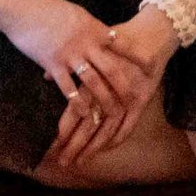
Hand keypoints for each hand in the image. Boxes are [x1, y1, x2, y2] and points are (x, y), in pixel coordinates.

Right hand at [0, 0, 149, 167]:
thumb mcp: (76, 13)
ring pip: (93, 82)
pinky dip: (77, 102)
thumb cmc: (47, 9)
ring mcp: (70, 55)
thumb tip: (104, 33)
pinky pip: (68, 88)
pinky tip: (84, 113)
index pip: (120, 43)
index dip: (136, 55)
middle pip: (111, 67)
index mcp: (92, 28)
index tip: (150, 64)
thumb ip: (91, 27)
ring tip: (113, 113)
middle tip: (135, 98)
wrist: (22, 10)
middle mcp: (85, 43)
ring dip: (104, 99)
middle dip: (124, 84)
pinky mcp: (53, 65)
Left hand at [52, 6, 179, 168]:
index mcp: (92, 76)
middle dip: (75, 145)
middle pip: (89, 123)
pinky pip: (129, 124)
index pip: (75, 108)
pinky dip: (117, 137)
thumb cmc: (115, 38)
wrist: (149, 32)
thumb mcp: (88, 51)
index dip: (65, 128)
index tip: (53, 145)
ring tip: (80, 162)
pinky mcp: (142, 99)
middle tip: (63, 162)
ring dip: (93, 147)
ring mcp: (127, 96)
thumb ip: (68, 63)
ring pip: (107, 128)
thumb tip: (45, 75)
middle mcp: (109, 88)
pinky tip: (106, 149)